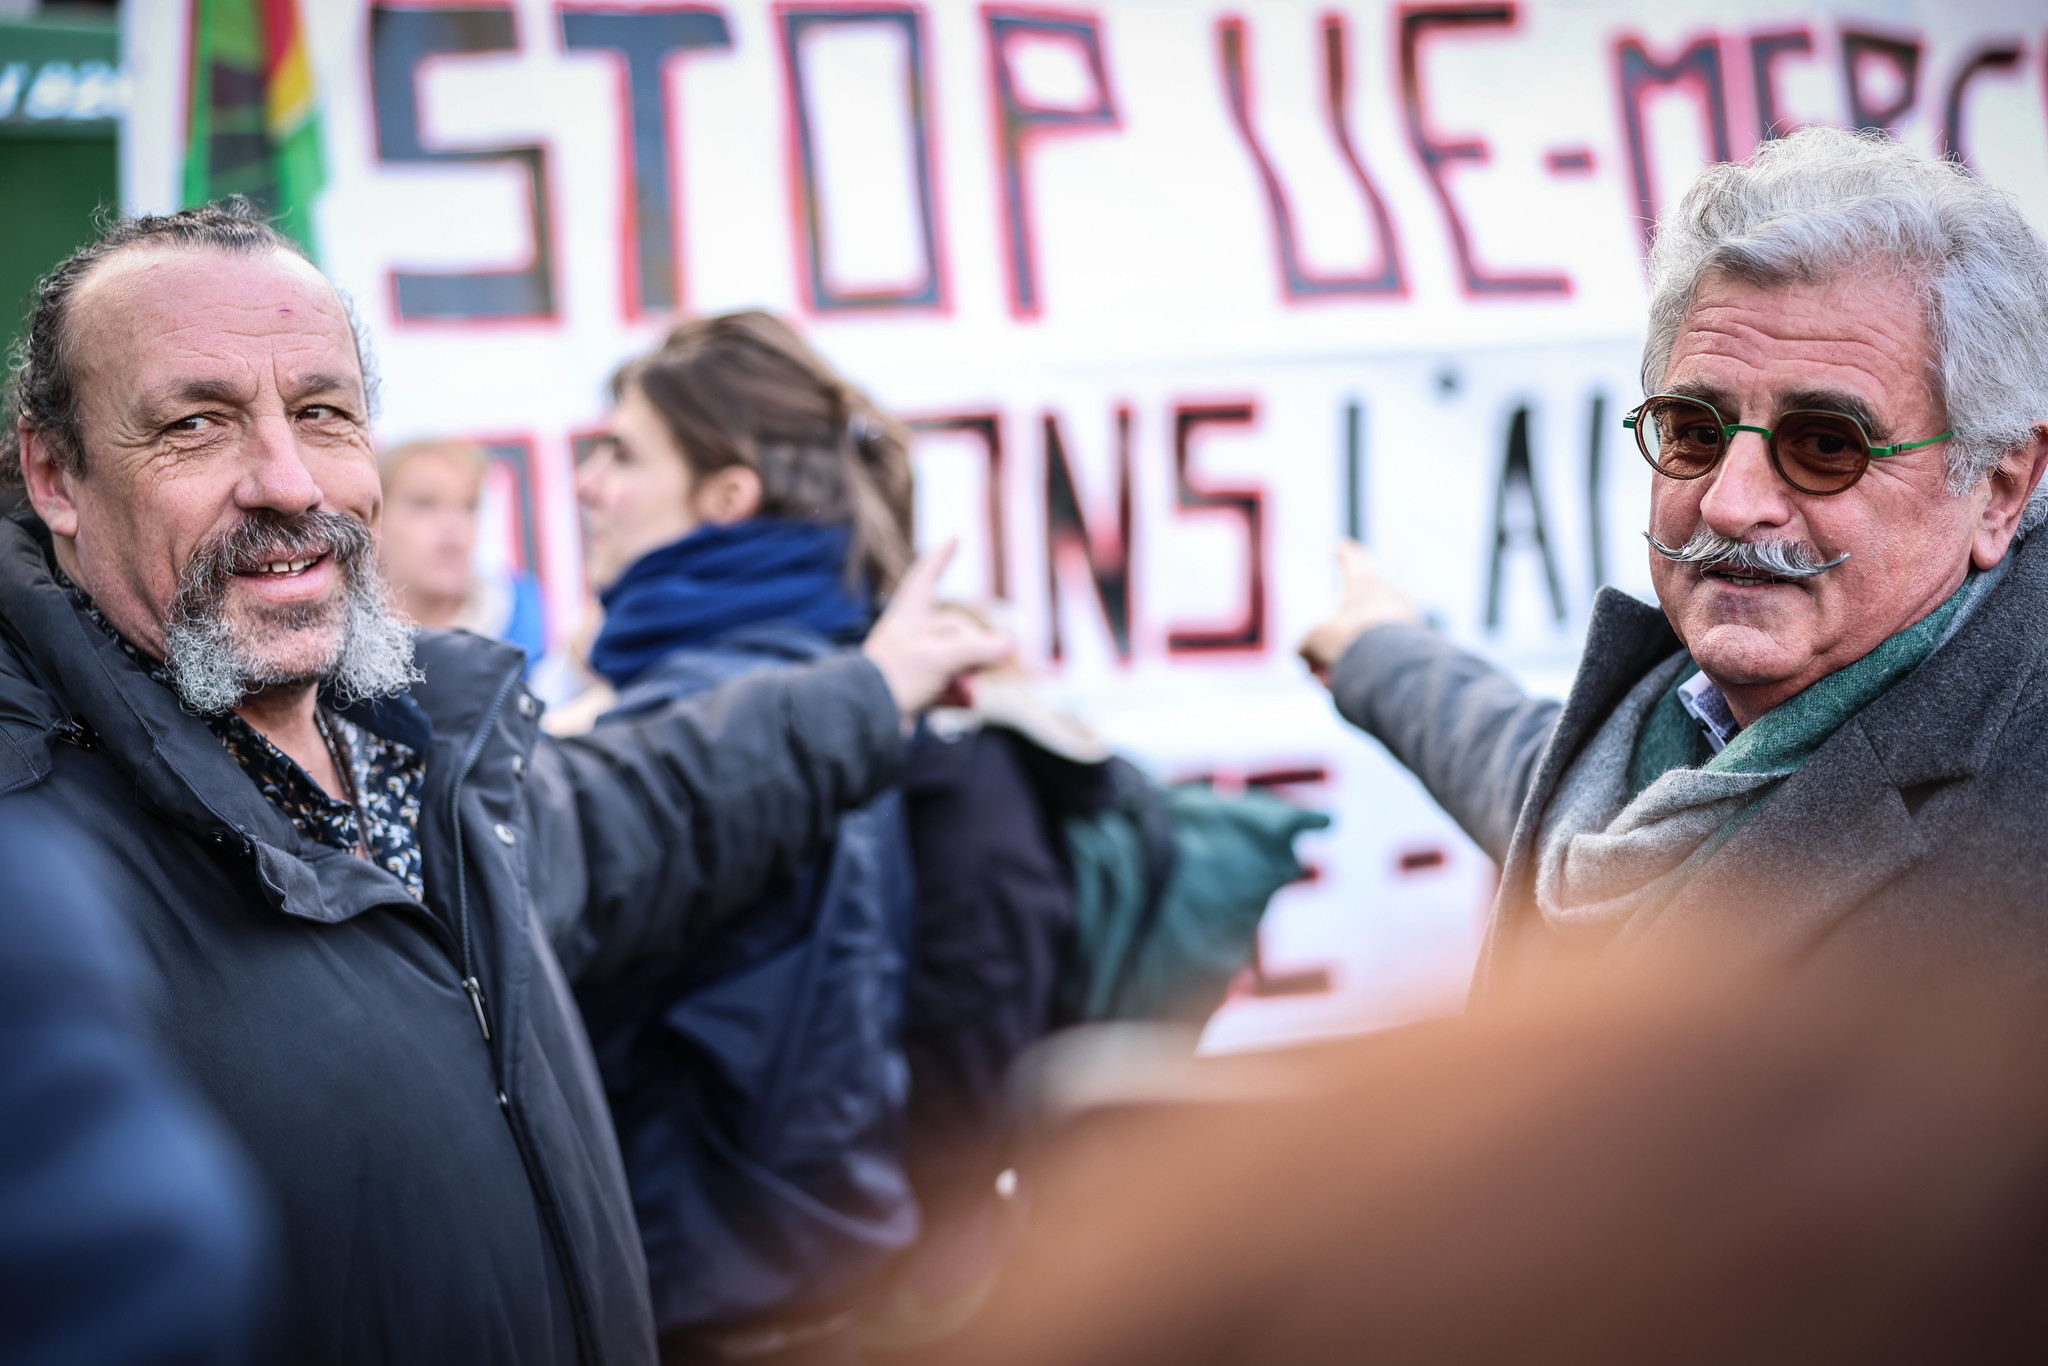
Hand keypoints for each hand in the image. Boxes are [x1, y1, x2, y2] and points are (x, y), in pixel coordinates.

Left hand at [864, 542, 1012, 718]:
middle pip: (958, 630)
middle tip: (982, 669)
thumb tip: (1008, 645)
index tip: (955, 539)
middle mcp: (913, 634)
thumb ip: (976, 650)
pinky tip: (965, 704)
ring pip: (958, 659)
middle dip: (974, 652)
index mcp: (908, 614)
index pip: (925, 577)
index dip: (941, 559)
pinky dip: (959, 694)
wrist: (864, 721)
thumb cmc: (893, 680)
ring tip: (969, 693)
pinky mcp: (918, 688)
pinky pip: (950, 684)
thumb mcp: (939, 658)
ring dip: (969, 677)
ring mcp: (916, 661)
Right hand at [1297, 541, 1420, 686]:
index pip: (1353, 559)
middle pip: (1357, 608)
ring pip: (1368, 637)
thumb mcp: (1314, 641)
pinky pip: (1384, 655)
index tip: (1341, 546)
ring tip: (1328, 680)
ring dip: (1347, 657)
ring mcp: (1407, 620)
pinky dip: (1365, 669)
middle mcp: (1391, 595)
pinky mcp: (1417, 647)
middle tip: (1316, 659)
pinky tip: (1348, 687)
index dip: (1344, 554)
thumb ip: (1306, 645)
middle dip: (1334, 634)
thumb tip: (1306, 654)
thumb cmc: (1351, 644)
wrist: (1392, 671)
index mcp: (1366, 582)